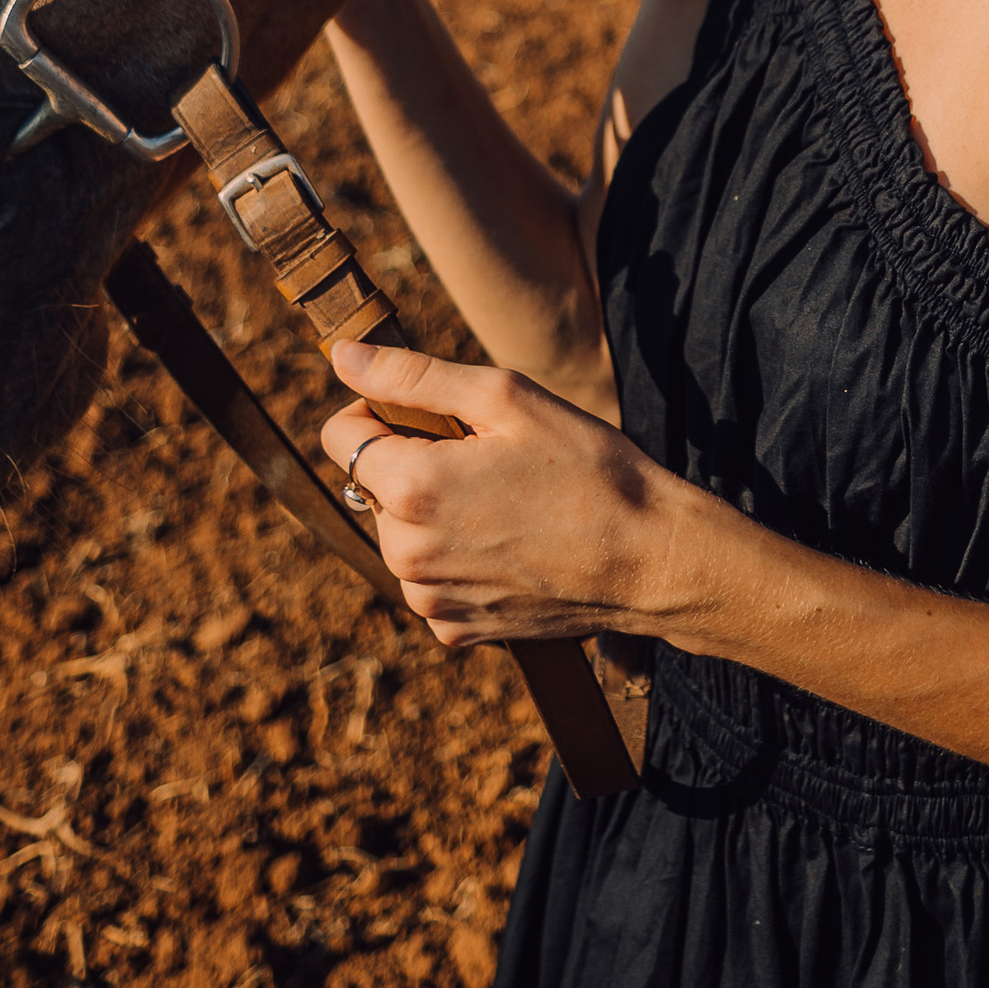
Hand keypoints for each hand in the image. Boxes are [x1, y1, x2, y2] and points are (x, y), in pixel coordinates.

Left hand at [322, 334, 699, 648]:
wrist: (648, 561)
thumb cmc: (586, 468)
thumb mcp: (506, 398)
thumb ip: (414, 376)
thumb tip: (343, 356)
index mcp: (412, 488)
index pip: (339, 435)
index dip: (380, 411)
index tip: (432, 414)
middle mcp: (406, 554)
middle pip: (372, 486)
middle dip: (413, 464)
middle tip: (487, 460)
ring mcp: (428, 600)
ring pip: (400, 534)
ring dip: (431, 513)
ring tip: (504, 503)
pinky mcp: (454, 631)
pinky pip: (428, 580)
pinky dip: (454, 559)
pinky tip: (509, 545)